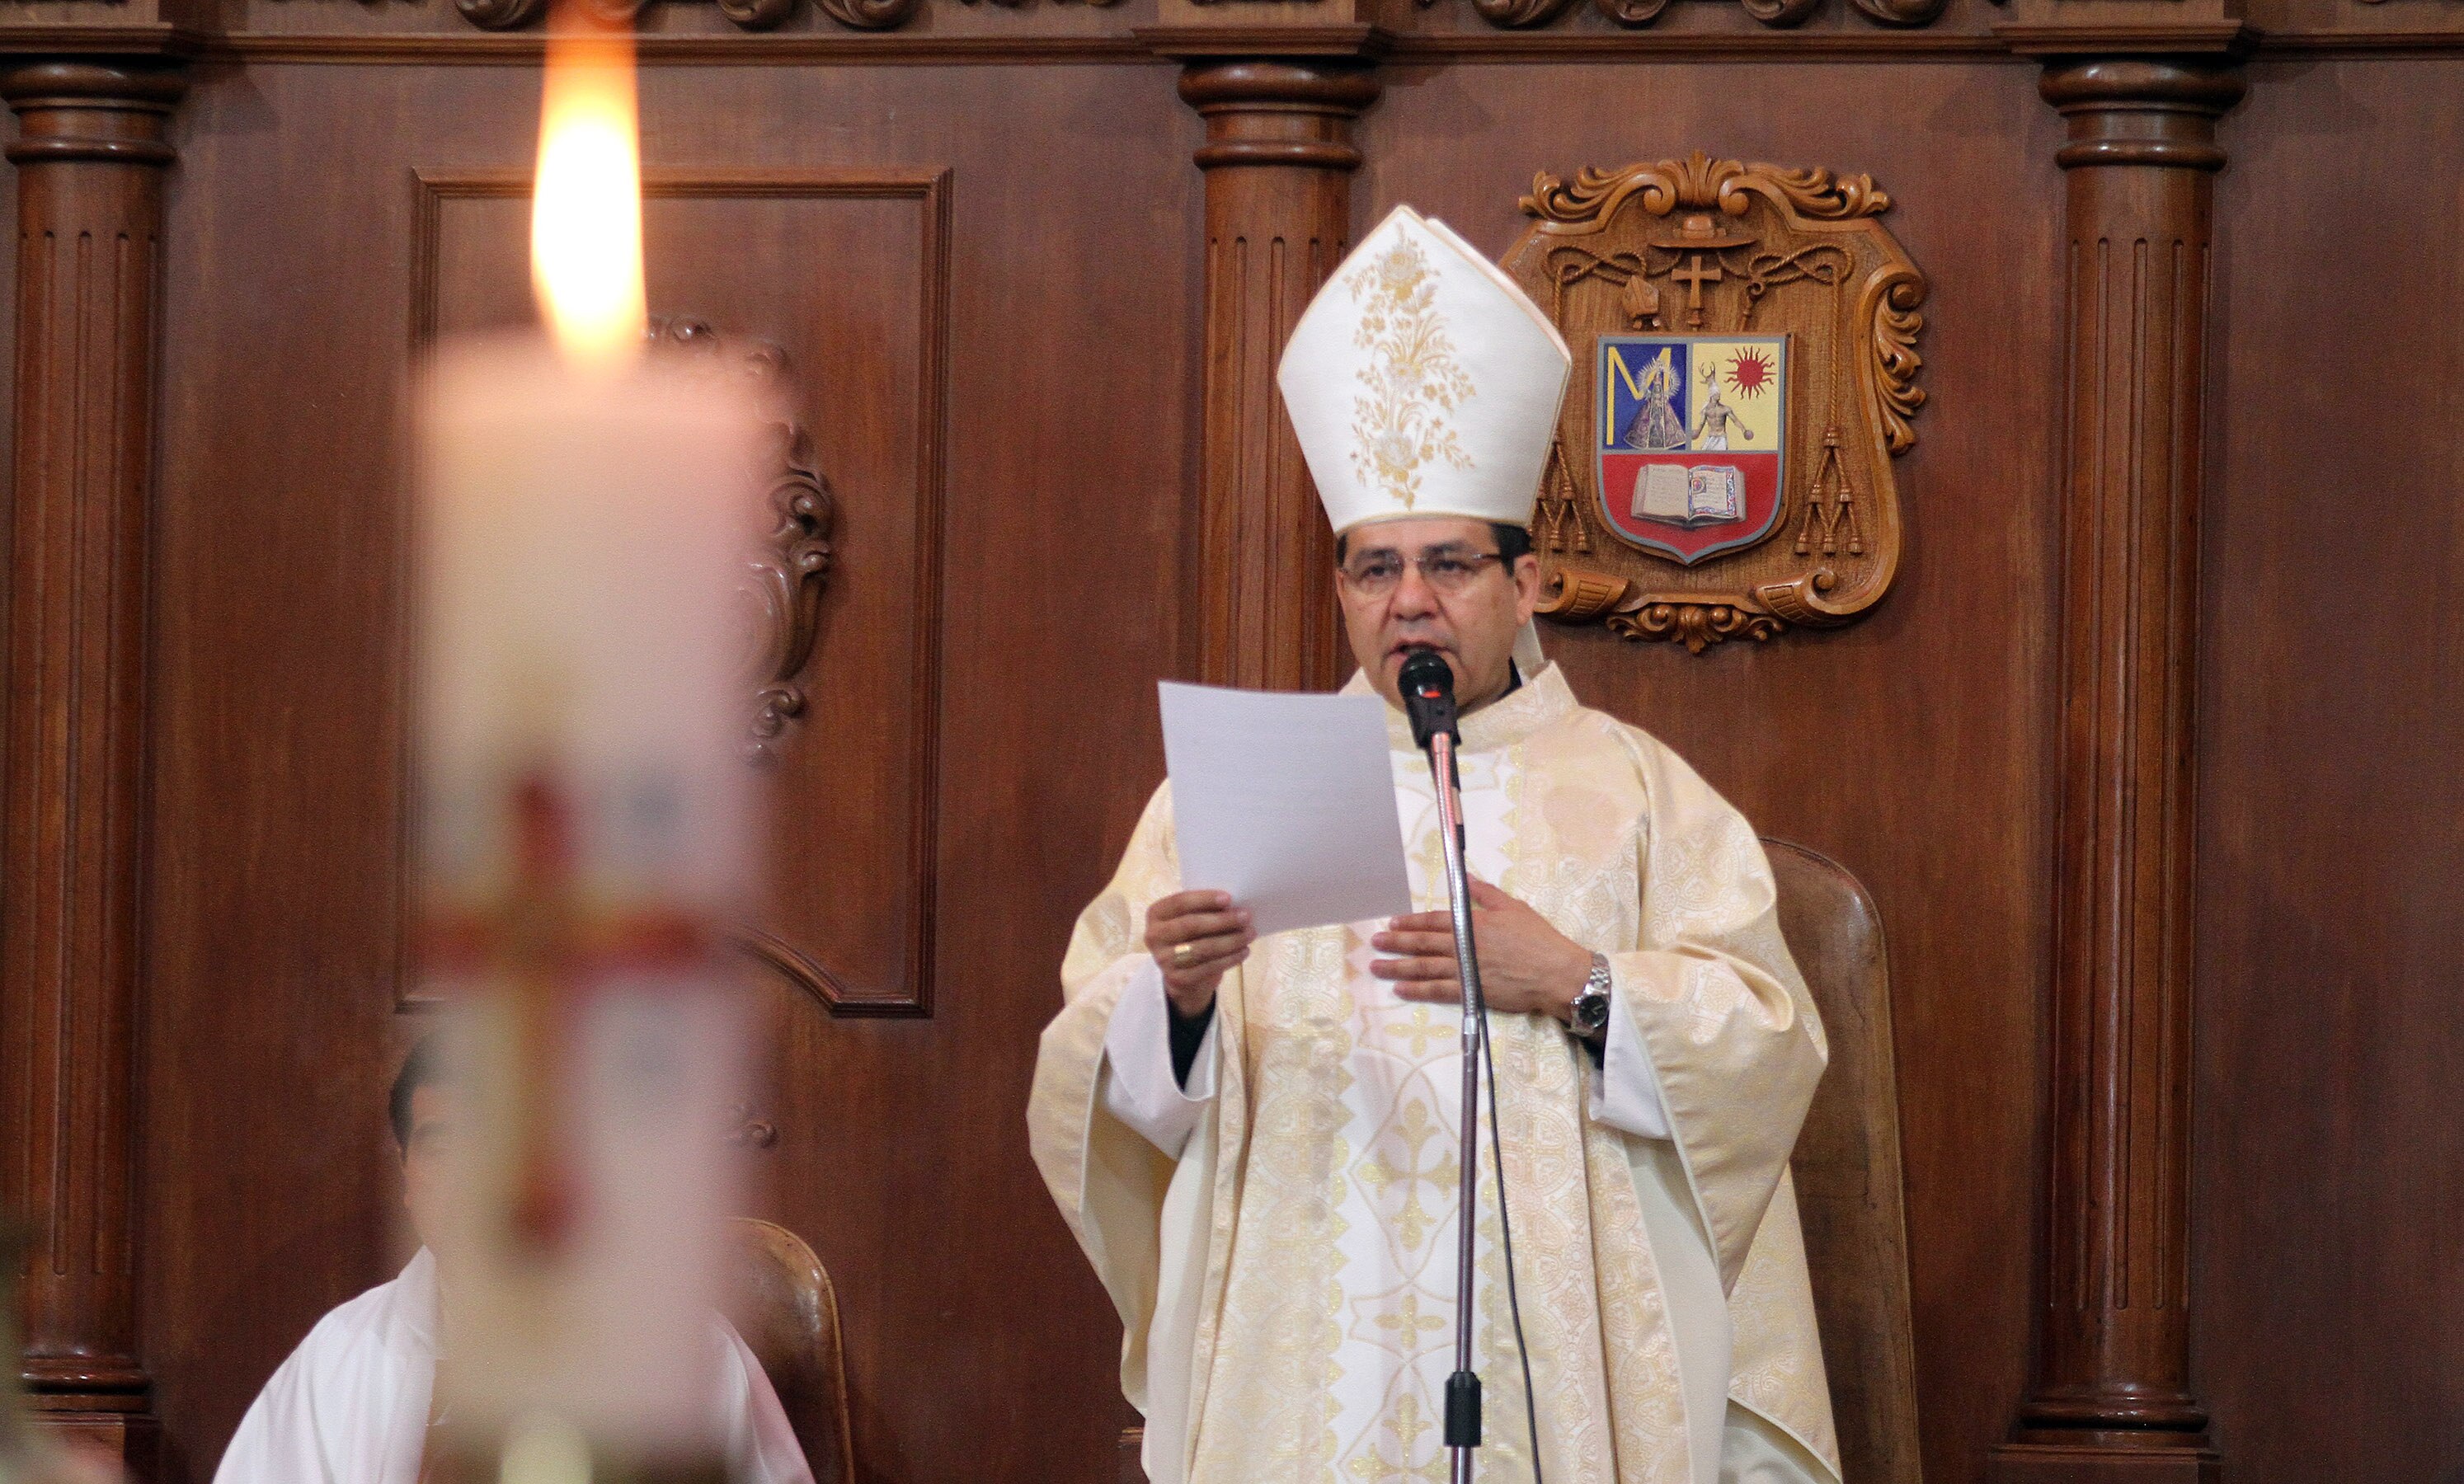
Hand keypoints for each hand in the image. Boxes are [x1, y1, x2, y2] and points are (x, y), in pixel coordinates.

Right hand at [1146, 890, 1254, 1017]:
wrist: (1182, 973)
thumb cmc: (1191, 936)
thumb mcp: (1190, 918)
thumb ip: (1205, 909)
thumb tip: (1234, 905)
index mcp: (1156, 914)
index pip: (1179, 902)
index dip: (1204, 899)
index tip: (1229, 898)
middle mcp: (1154, 936)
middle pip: (1191, 925)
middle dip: (1222, 920)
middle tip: (1246, 916)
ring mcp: (1163, 960)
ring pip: (1202, 948)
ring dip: (1231, 940)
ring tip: (1250, 934)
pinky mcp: (1176, 979)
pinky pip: (1208, 967)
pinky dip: (1230, 959)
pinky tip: (1244, 951)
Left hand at [1370, 881, 1591, 1022]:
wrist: (1556, 973)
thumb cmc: (1538, 938)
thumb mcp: (1513, 907)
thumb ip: (1486, 894)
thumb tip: (1467, 879)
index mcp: (1473, 923)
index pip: (1434, 921)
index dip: (1411, 922)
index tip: (1392, 923)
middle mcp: (1464, 946)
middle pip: (1422, 943)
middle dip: (1396, 943)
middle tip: (1375, 943)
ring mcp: (1465, 970)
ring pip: (1424, 967)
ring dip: (1398, 966)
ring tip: (1377, 966)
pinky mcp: (1471, 992)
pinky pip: (1438, 991)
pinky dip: (1417, 990)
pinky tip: (1400, 989)